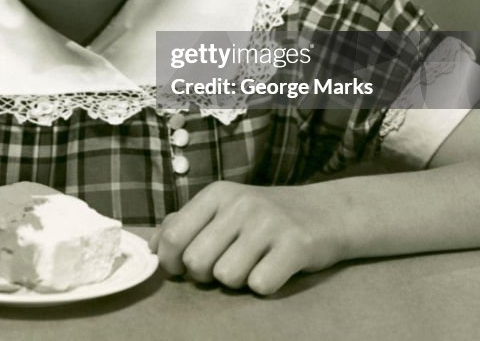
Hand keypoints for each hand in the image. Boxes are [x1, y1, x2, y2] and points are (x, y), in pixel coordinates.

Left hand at [148, 181, 345, 294]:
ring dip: (238, 281)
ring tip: (254, 263)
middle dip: (206, 275)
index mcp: (217, 193)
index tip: (184, 268)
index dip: (172, 262)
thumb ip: (186, 223)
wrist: (328, 212)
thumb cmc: (266, 216)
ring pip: (226, 277)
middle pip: (197, 262)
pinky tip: (275, 268)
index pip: (175, 236)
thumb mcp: (224, 209)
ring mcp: (268, 223)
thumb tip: (152, 247)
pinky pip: (260, 285)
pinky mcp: (296, 245)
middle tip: (226, 265)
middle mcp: (240, 203)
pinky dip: (265, 286)